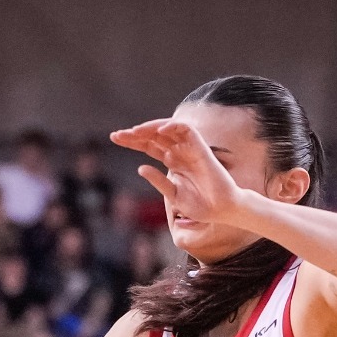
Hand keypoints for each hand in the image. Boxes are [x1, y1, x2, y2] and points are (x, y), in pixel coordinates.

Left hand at [110, 117, 245, 226]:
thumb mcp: (173, 195)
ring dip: (150, 128)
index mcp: (172, 161)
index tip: (114, 138)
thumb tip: (140, 168)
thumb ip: (158, 182)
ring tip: (133, 132)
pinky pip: (187, 130)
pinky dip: (174, 126)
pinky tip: (159, 130)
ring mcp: (189, 148)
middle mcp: (179, 151)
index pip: (149, 145)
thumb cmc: (200, 205)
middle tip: (116, 135)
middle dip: (135, 134)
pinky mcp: (201, 148)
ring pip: (168, 129)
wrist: (221, 210)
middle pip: (154, 136)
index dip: (132, 141)